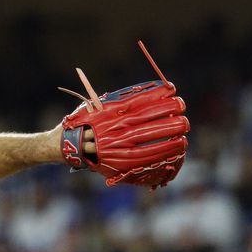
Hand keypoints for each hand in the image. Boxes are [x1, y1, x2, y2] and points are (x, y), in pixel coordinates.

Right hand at [57, 41, 187, 187]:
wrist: (67, 145)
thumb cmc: (85, 121)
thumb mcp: (99, 103)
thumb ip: (122, 98)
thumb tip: (149, 90)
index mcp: (111, 111)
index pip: (141, 101)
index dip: (159, 95)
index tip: (173, 90)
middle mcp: (115, 128)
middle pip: (149, 119)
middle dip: (169, 113)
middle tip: (183, 109)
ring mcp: (117, 145)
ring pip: (149, 138)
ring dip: (169, 133)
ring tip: (184, 129)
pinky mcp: (118, 161)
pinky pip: (145, 157)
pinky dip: (162, 151)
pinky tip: (175, 147)